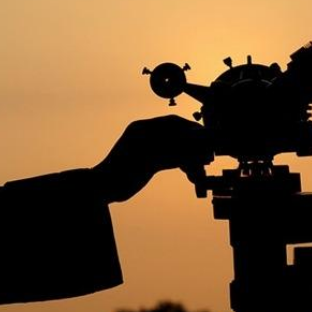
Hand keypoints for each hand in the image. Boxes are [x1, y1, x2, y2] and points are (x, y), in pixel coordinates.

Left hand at [91, 115, 213, 202]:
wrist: (104, 188)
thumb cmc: (121, 170)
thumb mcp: (149, 158)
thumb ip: (173, 150)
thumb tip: (196, 143)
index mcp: (143, 128)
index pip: (173, 123)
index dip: (191, 130)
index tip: (206, 138)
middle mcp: (146, 136)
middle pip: (176, 137)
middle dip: (193, 147)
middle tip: (207, 157)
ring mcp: (148, 149)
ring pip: (174, 150)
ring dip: (188, 159)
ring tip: (200, 170)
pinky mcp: (149, 163)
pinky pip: (169, 160)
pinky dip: (181, 165)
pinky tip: (191, 173)